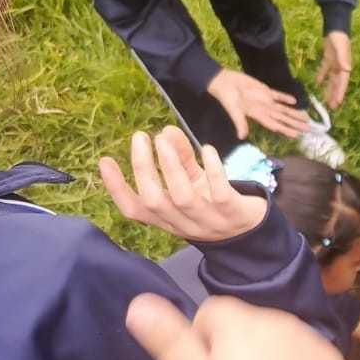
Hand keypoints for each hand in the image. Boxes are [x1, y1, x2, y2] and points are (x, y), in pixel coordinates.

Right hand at [100, 127, 266, 241]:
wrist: (254, 228)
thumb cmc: (213, 201)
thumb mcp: (192, 181)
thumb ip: (179, 157)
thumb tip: (165, 131)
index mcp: (166, 219)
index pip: (134, 210)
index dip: (116, 188)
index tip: (105, 160)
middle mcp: (183, 224)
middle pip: (154, 201)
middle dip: (144, 168)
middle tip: (141, 137)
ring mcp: (209, 220)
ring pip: (183, 197)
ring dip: (171, 166)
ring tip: (164, 138)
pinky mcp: (233, 213)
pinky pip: (219, 193)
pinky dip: (212, 170)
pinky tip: (207, 150)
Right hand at [206, 68, 308, 140]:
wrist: (223, 81)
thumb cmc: (227, 97)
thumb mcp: (233, 110)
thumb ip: (239, 122)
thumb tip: (242, 137)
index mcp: (258, 115)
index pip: (275, 125)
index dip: (286, 130)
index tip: (297, 135)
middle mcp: (264, 110)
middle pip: (283, 118)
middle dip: (295, 124)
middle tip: (309, 129)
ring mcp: (265, 101)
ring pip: (283, 109)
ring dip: (294, 113)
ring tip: (307, 118)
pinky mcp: (264, 90)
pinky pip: (278, 95)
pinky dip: (286, 98)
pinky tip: (295, 101)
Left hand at [316, 31, 353, 109]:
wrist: (335, 26)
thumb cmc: (339, 38)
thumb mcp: (341, 48)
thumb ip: (344, 58)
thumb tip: (347, 70)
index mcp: (345, 67)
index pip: (342, 84)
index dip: (339, 94)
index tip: (336, 104)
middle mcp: (341, 68)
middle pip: (337, 85)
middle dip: (335, 96)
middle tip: (331, 107)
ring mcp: (335, 64)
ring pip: (332, 80)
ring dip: (329, 89)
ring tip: (326, 100)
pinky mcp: (329, 59)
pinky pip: (325, 70)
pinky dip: (321, 77)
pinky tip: (317, 83)